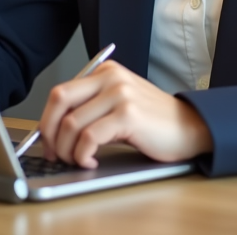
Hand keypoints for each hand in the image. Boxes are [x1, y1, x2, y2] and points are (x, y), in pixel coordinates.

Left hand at [37, 60, 212, 168]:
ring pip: (72, 124)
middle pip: (60, 101)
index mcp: (105, 72)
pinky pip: (89, 138)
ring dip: (67, 150)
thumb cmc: (153, 122)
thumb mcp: (119, 104)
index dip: (47, 120)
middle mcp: (111, 78)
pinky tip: (92, 163)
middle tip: (54, 154)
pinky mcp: (128, 115)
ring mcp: (120, 95)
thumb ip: (90, 108)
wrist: (190, 128)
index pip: (61, 92)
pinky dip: (83, 156)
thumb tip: (53, 131)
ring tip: (77, 161)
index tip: (46, 142)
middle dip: (49, 132)